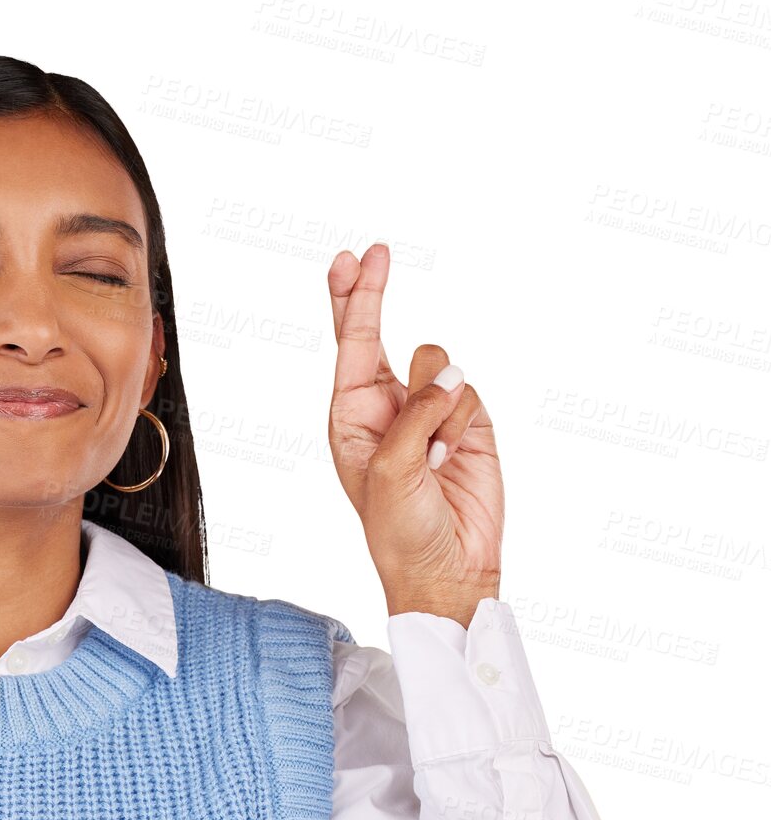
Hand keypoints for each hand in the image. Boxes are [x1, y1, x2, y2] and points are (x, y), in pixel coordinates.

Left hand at [326, 242, 501, 627]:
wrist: (448, 567)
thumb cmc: (400, 530)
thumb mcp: (392, 472)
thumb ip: (414, 416)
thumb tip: (448, 375)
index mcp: (351, 418)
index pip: (350, 346)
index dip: (353, 299)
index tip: (354, 258)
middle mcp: (385, 408)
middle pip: (377, 334)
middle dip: (371, 295)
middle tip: (372, 253)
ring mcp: (428, 413)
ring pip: (438, 365)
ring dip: (438, 406)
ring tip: (434, 456)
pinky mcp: (467, 424)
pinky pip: (469, 394)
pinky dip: (463, 424)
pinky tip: (454, 460)